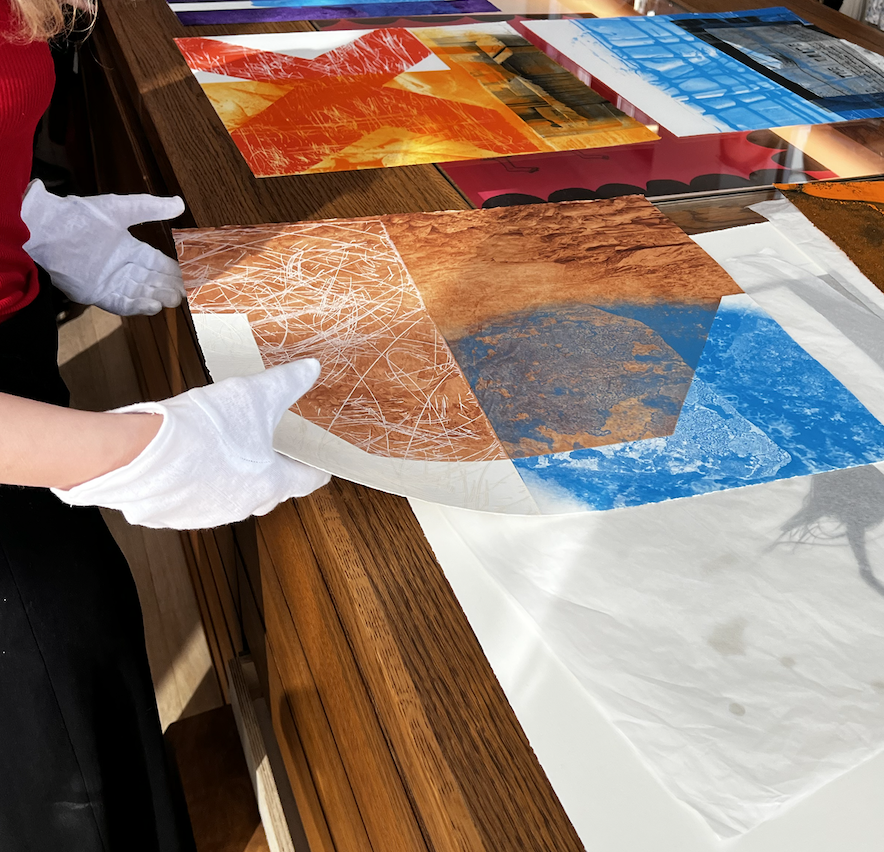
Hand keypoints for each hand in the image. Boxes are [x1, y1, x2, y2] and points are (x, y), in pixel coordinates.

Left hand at [21, 180, 185, 315]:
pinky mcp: (97, 294)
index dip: (172, 270)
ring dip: (157, 297)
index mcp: (127, 247)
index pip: (156, 262)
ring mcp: (109, 281)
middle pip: (151, 281)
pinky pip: (121, 304)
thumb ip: (150, 208)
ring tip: (173, 300)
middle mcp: (120, 266)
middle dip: (168, 287)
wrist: (47, 231)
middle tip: (184, 293)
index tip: (188, 276)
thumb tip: (179, 203)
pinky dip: (137, 306)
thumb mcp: (120, 208)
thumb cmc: (80, 216)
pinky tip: (153, 306)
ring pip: (140, 293)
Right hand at [52, 360, 330, 528]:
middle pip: (270, 493)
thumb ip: (286, 383)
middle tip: (273, 456)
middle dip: (274, 475)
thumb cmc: (204, 428)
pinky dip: (199, 484)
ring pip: (232, 497)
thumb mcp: (254, 394)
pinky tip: (188, 460)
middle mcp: (243, 506)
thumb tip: (312, 369)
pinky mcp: (174, 515)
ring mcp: (207, 515)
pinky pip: (196, 500)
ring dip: (234, 478)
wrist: (140, 453)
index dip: (315, 471)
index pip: (306, 482)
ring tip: (227, 451)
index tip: (320, 468)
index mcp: (270, 483)